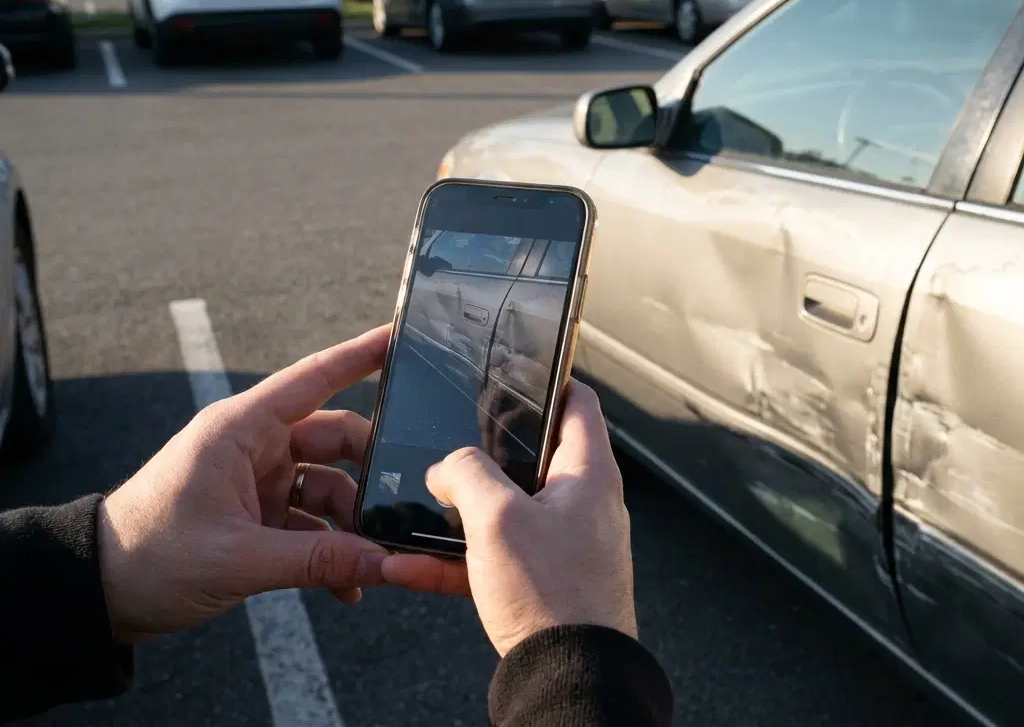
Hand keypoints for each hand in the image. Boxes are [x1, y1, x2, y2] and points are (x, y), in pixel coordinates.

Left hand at [98, 326, 392, 643]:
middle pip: (337, 441)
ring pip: (331, 487)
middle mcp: (255, 446)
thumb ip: (317, 561)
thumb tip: (384, 564)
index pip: (315, 378)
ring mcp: (259, 480)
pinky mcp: (258, 515)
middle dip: (373, 474)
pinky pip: (312, 525)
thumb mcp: (238, 559)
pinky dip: (332, 552)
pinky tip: (347, 587)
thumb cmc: (149, 557)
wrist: (98, 594)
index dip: (361, 354)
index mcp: (241, 430)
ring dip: (353, 526)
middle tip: (404, 506)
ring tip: (372, 565)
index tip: (402, 335)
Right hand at [382, 381, 636, 655]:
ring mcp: (566, 546)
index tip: (511, 372)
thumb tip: (446, 467)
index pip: (578, 403)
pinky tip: (408, 567)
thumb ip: (466, 475)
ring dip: (458, 515)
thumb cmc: (553, 594)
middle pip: (534, 458)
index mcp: (590, 474)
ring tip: (413, 511)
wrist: (570, 677)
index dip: (548, 380)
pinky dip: (456, 562)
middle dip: (483, 453)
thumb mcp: (497, 519)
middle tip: (445, 443)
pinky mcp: (545, 584)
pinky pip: (495, 561)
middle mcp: (584, 504)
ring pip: (506, 514)